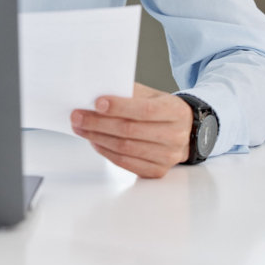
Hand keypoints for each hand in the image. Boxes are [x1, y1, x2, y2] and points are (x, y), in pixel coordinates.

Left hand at [70, 83, 193, 178]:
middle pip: (130, 131)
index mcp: (175, 112)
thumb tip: (99, 93)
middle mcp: (174, 136)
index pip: (144, 110)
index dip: (119, 107)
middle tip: (78, 116)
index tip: (97, 103)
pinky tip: (95, 141)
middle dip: (98, 123)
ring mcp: (167, 157)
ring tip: (81, 128)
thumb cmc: (164, 111)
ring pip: (125, 149)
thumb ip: (131, 93)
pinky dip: (106, 152)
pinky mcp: (157, 171)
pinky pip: (126, 163)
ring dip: (97, 138)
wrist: (187, 132)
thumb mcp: (153, 96)